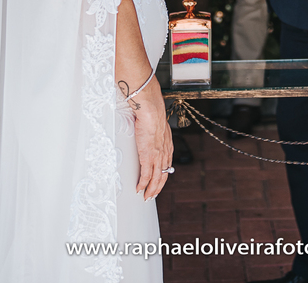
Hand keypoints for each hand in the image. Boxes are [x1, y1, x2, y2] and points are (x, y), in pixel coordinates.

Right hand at [128, 81, 173, 200]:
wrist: (151, 111)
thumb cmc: (152, 114)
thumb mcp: (157, 125)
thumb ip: (155, 132)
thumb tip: (150, 131)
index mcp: (168, 146)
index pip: (166, 166)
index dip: (162, 176)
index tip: (158, 183)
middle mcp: (165, 153)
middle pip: (163, 176)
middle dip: (157, 188)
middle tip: (152, 195)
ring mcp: (157, 156)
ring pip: (156, 179)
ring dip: (150, 190)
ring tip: (145, 197)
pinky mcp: (148, 157)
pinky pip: (146, 175)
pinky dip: (143, 184)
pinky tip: (139, 189)